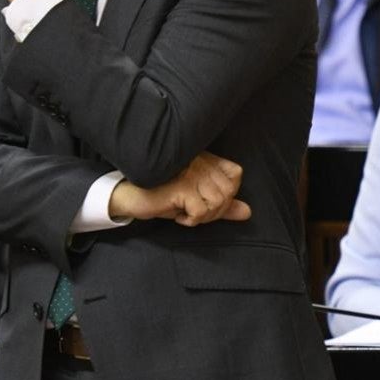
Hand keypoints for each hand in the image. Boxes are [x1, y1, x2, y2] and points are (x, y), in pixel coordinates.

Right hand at [108, 152, 251, 226]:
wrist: (131, 196)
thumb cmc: (163, 197)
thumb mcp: (196, 201)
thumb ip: (222, 205)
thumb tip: (247, 212)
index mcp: (205, 159)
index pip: (236, 173)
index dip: (229, 193)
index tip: (209, 201)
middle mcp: (200, 162)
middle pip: (229, 192)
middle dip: (215, 211)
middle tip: (195, 213)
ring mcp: (191, 172)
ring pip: (218, 203)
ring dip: (203, 217)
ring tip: (186, 214)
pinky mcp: (182, 186)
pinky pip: (201, 211)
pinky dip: (191, 220)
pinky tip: (178, 216)